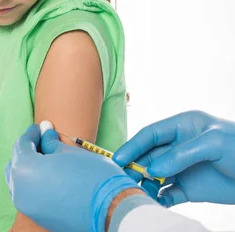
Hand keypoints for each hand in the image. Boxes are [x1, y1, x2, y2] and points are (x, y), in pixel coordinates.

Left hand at [5, 124, 138, 231]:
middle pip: (17, 163)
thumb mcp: (70, 152)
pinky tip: (50, 176)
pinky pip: (29, 195)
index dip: (32, 133)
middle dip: (28, 150)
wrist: (114, 212)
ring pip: (20, 181)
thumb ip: (51, 142)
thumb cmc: (94, 177)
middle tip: (43, 141)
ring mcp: (27, 206)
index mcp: (25, 169)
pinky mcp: (38, 217)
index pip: (22, 145)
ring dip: (29, 168)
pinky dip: (35, 184)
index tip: (40, 127)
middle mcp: (20, 190)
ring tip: (47, 159)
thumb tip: (45, 133)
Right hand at [113, 110, 234, 207]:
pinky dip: (157, 199)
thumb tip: (152, 170)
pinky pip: (166, 194)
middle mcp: (178, 146)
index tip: (117, 159)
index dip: (132, 146)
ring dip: (143, 184)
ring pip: (153, 176)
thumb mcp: (213, 144)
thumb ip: (180, 154)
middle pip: (148, 156)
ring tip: (135, 193)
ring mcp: (182, 168)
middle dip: (134, 167)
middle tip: (122, 179)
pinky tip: (153, 203)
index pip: (150, 134)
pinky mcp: (189, 189)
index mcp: (183, 127)